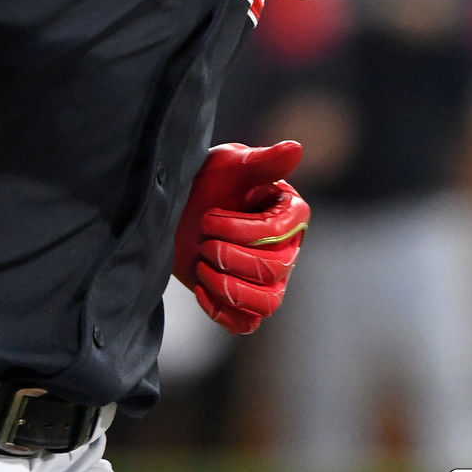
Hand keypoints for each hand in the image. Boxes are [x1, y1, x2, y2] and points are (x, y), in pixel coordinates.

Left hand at [173, 141, 310, 333]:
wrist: (175, 210)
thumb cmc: (206, 181)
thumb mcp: (229, 165)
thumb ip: (262, 161)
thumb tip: (296, 148)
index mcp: (289, 214)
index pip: (277, 234)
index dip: (240, 230)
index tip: (209, 217)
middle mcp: (287, 249)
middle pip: (273, 271)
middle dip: (230, 256)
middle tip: (202, 240)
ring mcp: (269, 281)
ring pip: (268, 303)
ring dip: (228, 287)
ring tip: (201, 265)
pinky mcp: (246, 303)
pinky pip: (246, 324)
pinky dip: (221, 311)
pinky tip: (199, 287)